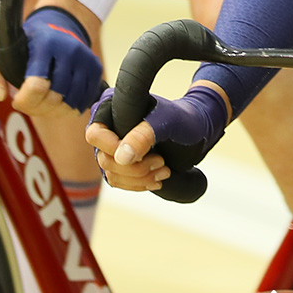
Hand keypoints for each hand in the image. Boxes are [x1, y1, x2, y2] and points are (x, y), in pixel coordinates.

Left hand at [0, 5, 102, 114]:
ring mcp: (85, 59)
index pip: (37, 85)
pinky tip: (57, 101)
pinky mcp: (96, 68)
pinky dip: (70, 108)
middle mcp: (69, 49)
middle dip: (37, 107)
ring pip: (70, 103)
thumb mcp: (0, 48)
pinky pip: (84, 101)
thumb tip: (2, 95)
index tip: (16, 99)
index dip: (25, 101)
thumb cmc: (26, 41)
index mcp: (45, 43)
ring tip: (42, 102)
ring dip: (53, 111)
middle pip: (54, 98)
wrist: (59, 24)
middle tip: (29, 101)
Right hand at [87, 84, 227, 191]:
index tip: (144, 154)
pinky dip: (139, 184)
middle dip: (135, 167)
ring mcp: (113, 148)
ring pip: (112, 174)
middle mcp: (108, 128)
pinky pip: (119, 182)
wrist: (197, 130)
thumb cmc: (183, 118)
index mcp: (112, 107)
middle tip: (162, 162)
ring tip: (165, 171)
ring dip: (139, 178)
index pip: (96, 134)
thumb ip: (145, 135)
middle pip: (104, 158)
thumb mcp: (168, 122)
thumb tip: (121, 157)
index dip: (114, 149)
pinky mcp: (121, 164)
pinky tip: (157, 180)